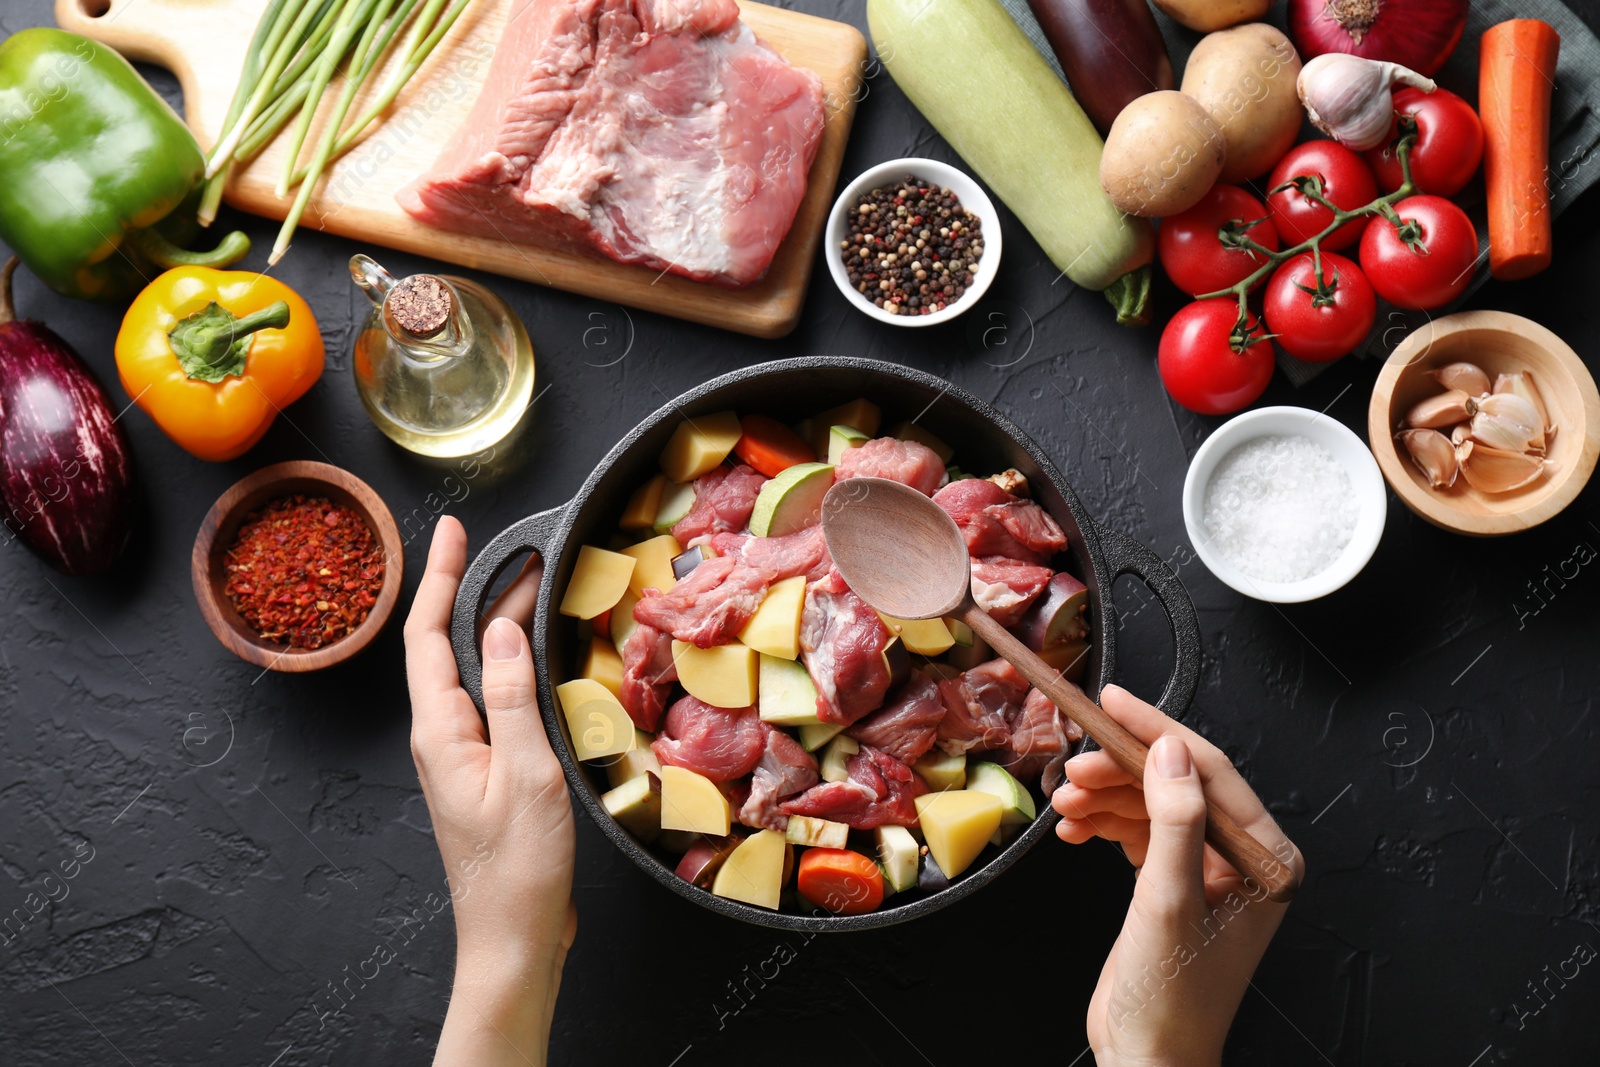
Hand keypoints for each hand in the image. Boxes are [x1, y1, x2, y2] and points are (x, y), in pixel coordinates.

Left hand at [405, 517, 575, 1065]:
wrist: (513, 938)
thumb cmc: (516, 868)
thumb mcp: (524, 774)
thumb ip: (511, 697)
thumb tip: (502, 627)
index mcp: (440, 731)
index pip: (427, 636)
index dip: (440, 577)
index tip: (454, 531)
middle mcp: (444, 736)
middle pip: (449, 646)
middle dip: (476, 591)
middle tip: (519, 553)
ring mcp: (464, 755)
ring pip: (473, 672)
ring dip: (497, 627)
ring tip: (532, 590)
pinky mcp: (489, 772)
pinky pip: (494, 701)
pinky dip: (514, 666)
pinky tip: (540, 660)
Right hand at [1052, 685, 1303, 1066]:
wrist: (1147, 1059)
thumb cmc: (1174, 1002)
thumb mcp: (1170, 902)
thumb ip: (1175, 821)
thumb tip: (1170, 753)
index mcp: (1265, 861)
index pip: (1210, 773)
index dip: (1157, 732)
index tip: (1115, 702)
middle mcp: (1242, 860)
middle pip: (1175, 783)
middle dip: (1119, 770)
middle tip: (1074, 763)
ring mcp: (1206, 871)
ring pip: (1150, 804)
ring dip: (1104, 796)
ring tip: (1066, 800)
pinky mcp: (1172, 884)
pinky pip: (1135, 832)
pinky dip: (1101, 823)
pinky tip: (1073, 827)